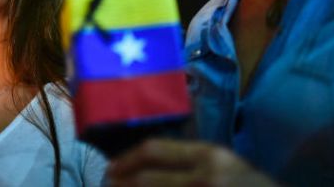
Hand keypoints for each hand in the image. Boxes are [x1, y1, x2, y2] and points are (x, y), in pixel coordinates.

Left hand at [106, 138, 278, 186]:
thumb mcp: (224, 165)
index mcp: (208, 155)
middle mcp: (203, 177)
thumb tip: (143, 167)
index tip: (110, 169)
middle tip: (108, 186)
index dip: (126, 160)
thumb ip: (190, 162)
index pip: (153, 151)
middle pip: (146, 179)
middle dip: (121, 185)